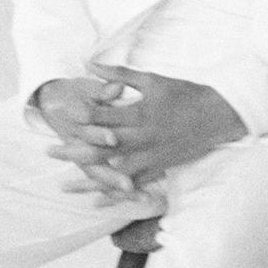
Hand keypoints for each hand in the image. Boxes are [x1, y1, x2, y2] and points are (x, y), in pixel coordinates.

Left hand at [44, 64, 244, 195]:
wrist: (218, 115)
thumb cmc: (184, 93)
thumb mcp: (151, 79)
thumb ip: (119, 74)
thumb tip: (89, 64)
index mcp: (138, 114)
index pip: (101, 116)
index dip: (78, 115)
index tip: (59, 115)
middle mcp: (142, 138)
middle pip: (100, 147)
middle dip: (73, 151)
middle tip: (49, 153)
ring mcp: (150, 156)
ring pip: (114, 172)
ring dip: (89, 180)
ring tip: (65, 186)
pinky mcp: (159, 168)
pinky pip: (134, 185)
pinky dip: (115, 195)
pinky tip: (97, 202)